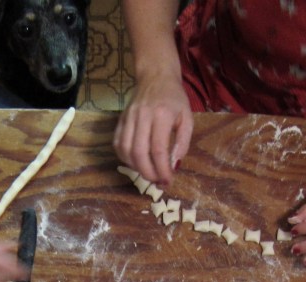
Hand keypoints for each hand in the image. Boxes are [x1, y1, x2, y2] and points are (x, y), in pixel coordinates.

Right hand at [114, 73, 193, 187]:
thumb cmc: (174, 98)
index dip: (162, 170)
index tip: (168, 181)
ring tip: (147, 173)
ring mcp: (129, 118)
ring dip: (136, 168)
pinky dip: (125, 158)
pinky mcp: (120, 120)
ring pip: (126, 151)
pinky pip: (118, 144)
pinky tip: (135, 162)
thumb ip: (182, 143)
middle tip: (157, 181)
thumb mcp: (187, 118)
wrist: (155, 76)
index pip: (158, 150)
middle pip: (139, 153)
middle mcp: (143, 116)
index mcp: (162, 115)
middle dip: (148, 173)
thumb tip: (174, 165)